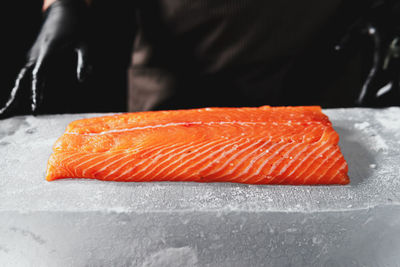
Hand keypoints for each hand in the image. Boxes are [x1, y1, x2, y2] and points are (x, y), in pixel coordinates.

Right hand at [0, 0, 90, 116]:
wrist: (63, 8)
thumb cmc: (76, 26)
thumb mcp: (85, 44)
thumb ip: (84, 62)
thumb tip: (82, 80)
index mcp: (47, 52)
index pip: (38, 75)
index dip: (36, 92)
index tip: (36, 107)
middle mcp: (36, 54)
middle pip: (22, 79)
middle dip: (14, 97)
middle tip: (4, 114)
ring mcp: (33, 55)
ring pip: (20, 78)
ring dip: (14, 94)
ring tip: (5, 111)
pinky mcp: (35, 55)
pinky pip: (26, 74)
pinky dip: (21, 86)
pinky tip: (18, 98)